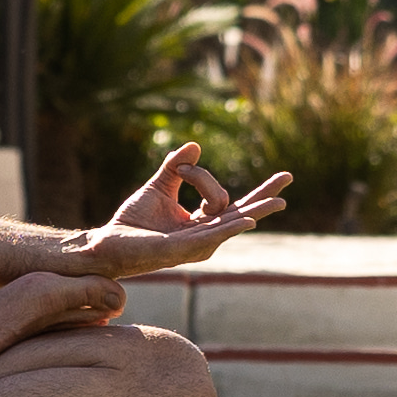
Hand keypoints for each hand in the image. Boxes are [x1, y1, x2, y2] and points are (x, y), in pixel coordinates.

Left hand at [77, 143, 289, 273]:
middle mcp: (204, 237)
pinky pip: (211, 236)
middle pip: (242, 214)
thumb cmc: (133, 221)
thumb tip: (195, 147)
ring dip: (255, 210)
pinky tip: (248, 220)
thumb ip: (176, 168)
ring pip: (231, 223)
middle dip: (265, 198)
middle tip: (288, 179)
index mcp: (200, 224)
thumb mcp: (158, 187)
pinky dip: (231, 227)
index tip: (184, 166)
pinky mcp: (182, 250)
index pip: (227, 202)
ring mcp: (196, 245)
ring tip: (279, 201)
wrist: (109, 242)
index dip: (210, 178)